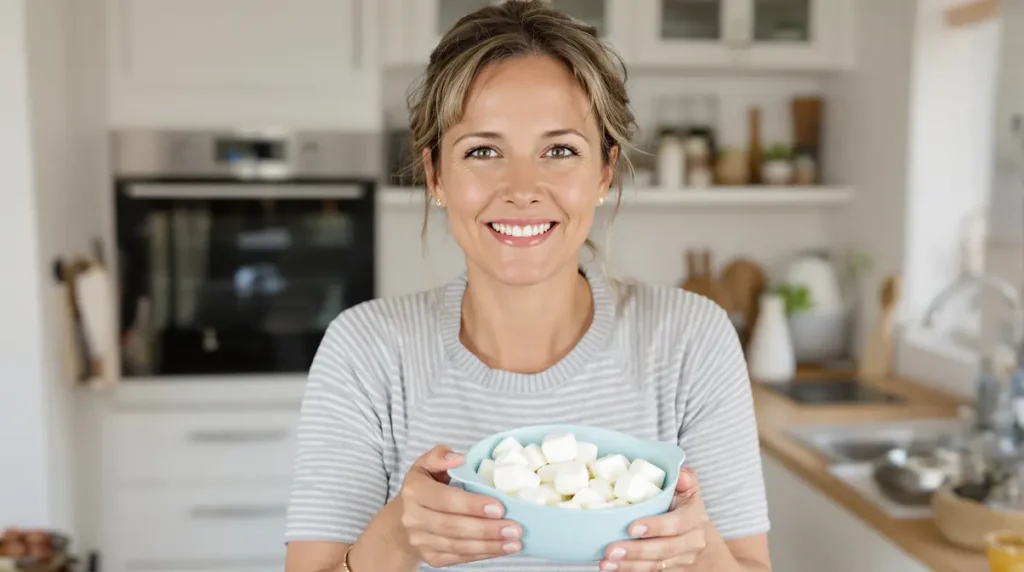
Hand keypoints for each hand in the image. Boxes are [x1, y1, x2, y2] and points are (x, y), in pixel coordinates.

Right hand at [393, 445, 522, 567]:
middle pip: (453, 526)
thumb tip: (459, 458)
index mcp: (414, 491)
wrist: (402, 524)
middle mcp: (414, 519)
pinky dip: (483, 554)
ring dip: (489, 545)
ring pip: (459, 545)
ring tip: (514, 542)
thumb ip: (440, 456)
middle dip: (486, 529)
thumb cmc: (423, 488)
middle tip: (514, 528)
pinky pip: (460, 557)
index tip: (498, 507)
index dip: (471, 505)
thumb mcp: (425, 465)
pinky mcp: (431, 558)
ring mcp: (421, 541)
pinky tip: (501, 549)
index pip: (445, 499)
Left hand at [599, 467, 709, 570]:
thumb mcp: (687, 488)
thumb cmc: (683, 505)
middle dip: (636, 550)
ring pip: (656, 565)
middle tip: (611, 549)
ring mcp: (683, 559)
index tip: (631, 528)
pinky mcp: (672, 571)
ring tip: (606, 561)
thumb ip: (684, 477)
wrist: (696, 534)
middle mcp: (693, 541)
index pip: (678, 523)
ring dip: (629, 565)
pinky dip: (629, 571)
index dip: (656, 527)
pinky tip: (611, 567)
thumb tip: (679, 474)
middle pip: (665, 549)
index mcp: (695, 517)